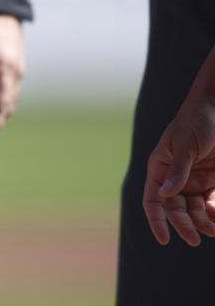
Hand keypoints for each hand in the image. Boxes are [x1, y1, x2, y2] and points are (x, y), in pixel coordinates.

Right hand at [143, 45, 214, 245]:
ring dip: (203, 222)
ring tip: (214, 231)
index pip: (153, 200)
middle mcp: (175, 178)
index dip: (156, 220)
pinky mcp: (213, 182)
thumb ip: (178, 170)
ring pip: (195, 211)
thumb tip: (164, 196)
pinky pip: (213, 203)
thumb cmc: (196, 121)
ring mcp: (195, 181)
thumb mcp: (184, 144)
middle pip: (175, 210)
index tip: (164, 239)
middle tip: (195, 240)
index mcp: (159, 168)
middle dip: (184, 225)